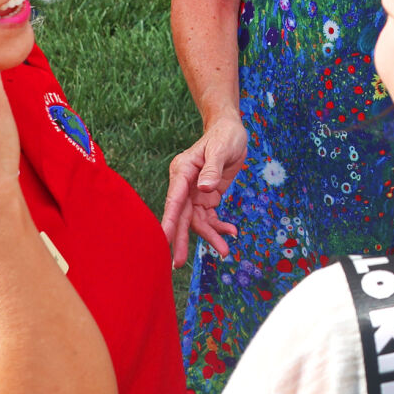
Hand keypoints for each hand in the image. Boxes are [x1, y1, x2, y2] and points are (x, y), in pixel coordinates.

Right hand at [162, 117, 246, 266]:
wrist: (230, 130)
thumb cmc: (224, 136)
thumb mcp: (221, 149)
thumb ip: (212, 169)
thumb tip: (204, 188)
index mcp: (182, 172)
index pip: (174, 200)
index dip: (168, 220)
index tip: (162, 239)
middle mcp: (185, 185)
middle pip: (181, 216)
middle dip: (181, 239)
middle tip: (178, 263)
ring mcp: (195, 193)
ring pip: (197, 221)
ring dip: (209, 236)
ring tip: (224, 251)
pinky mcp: (207, 197)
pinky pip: (210, 217)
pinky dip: (219, 227)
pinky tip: (230, 232)